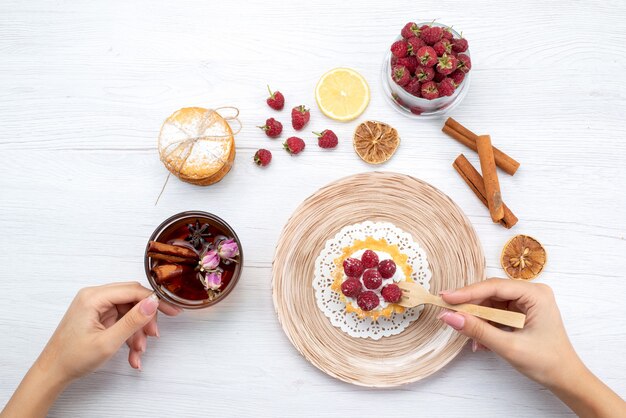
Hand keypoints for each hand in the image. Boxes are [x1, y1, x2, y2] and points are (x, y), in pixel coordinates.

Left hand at [1, 282, 182, 417]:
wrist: (52, 373)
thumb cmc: (71, 358)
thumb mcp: (108, 342)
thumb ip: (133, 321)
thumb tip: (152, 303)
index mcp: (93, 297)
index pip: (133, 290)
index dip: (154, 301)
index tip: (171, 310)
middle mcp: (94, 297)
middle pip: (132, 299)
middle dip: (145, 319)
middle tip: (153, 334)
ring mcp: (96, 307)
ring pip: (128, 312)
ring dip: (136, 332)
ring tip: (138, 351)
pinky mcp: (97, 317)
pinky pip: (121, 321)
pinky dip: (128, 336)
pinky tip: (131, 353)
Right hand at [439, 278, 625, 416]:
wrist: (565, 379)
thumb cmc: (547, 362)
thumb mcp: (508, 347)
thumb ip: (478, 330)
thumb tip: (449, 316)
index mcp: (535, 294)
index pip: (494, 286)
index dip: (467, 292)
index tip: (445, 298)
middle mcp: (531, 293)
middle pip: (490, 293)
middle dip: (470, 307)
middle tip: (448, 314)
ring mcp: (526, 302)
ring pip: (491, 303)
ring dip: (478, 320)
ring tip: (470, 337)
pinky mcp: (521, 312)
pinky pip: (496, 313)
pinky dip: (485, 326)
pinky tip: (480, 341)